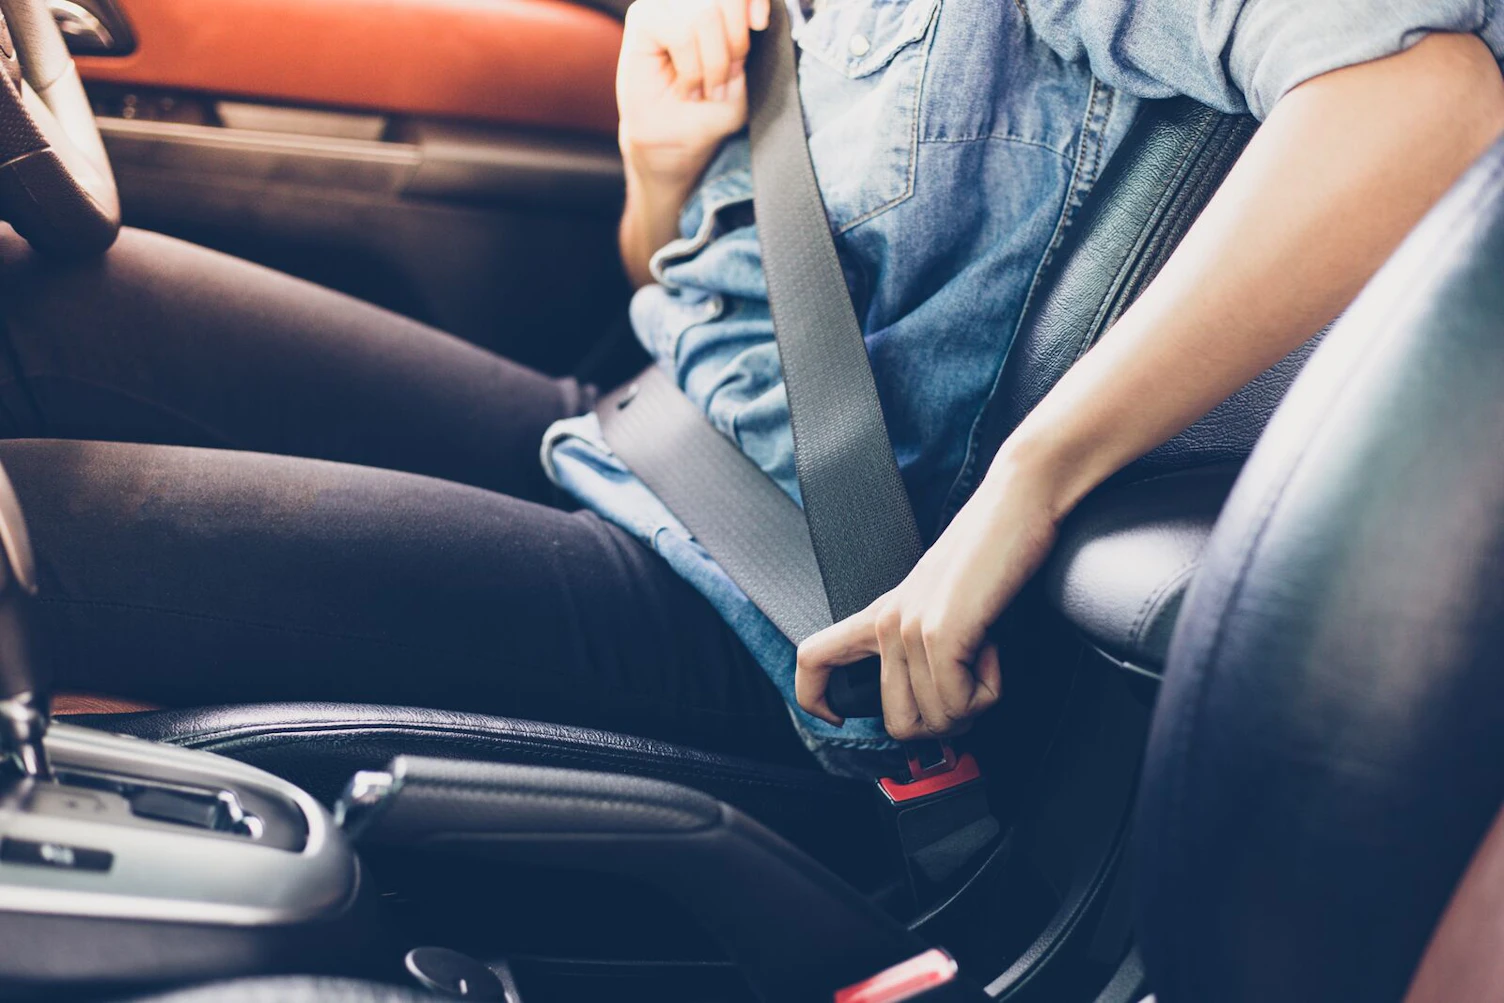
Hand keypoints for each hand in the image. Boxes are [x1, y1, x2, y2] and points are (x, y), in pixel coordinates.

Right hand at [616, 0, 770, 183]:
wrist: (677, 140)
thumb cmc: (710, 107)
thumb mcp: (743, 72)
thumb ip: (748, 38)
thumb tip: (754, 14)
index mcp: (718, 4)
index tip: (760, 26)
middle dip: (735, 43)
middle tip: (727, 77)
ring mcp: (664, 3)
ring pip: (705, 14)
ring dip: (713, 62)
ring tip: (707, 88)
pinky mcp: (643, 18)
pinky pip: (679, 33)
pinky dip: (690, 68)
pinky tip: (687, 87)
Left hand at [795, 456, 1061, 740]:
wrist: (1019, 503)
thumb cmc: (994, 552)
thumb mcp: (946, 602)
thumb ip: (929, 647)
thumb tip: (942, 710)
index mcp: (881, 614)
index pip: (813, 659)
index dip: (814, 700)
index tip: (841, 716)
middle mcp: (886, 623)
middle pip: (897, 724)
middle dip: (945, 725)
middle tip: (972, 691)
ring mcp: (909, 628)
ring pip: (937, 720)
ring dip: (974, 705)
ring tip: (986, 657)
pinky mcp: (939, 633)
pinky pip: (958, 704)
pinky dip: (988, 692)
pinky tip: (993, 649)